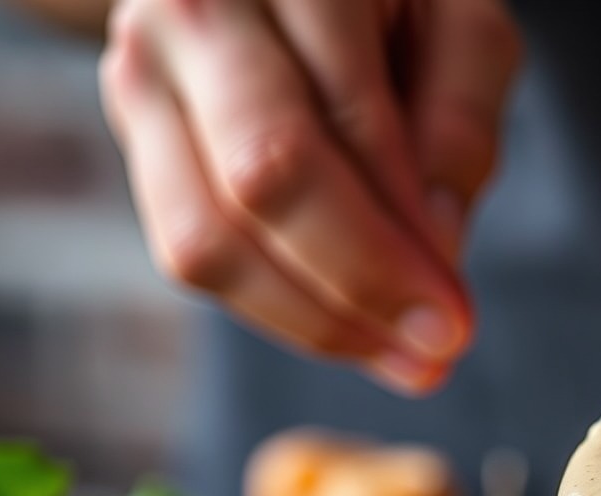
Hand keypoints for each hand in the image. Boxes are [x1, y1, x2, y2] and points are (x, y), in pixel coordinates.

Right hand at [99, 0, 521, 392]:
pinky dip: (277, 307)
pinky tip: (346, 325)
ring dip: (313, 320)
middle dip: (360, 287)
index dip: (403, 240)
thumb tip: (436, 244)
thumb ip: (462, 119)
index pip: (344, 123)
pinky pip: (192, 254)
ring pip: (208, 240)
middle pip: (264, 182)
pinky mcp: (138, 141)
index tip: (457, 321)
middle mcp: (194, 6)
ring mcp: (144, 75)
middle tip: (432, 354)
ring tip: (396, 355)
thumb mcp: (460, 25)